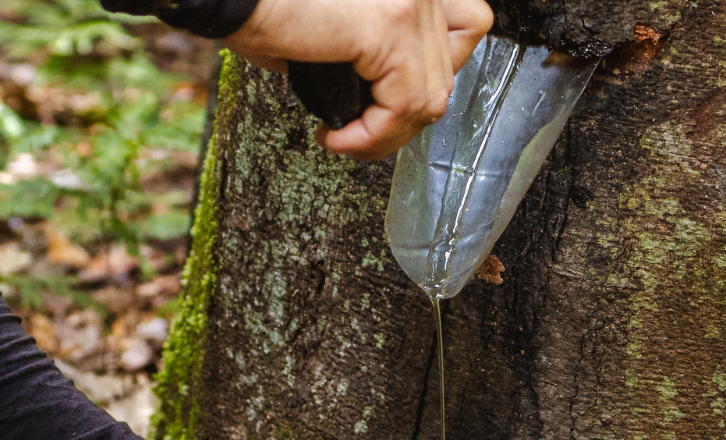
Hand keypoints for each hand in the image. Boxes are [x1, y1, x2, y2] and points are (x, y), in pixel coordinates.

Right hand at [222, 0, 493, 159]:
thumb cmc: (261, 5)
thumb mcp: (335, 32)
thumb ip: (371, 52)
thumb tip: (378, 98)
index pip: (465, 30)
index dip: (426, 77)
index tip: (381, 103)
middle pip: (449, 69)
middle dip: (401, 118)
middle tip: (357, 135)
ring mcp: (412, 1)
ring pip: (430, 97)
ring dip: (385, 136)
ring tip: (345, 141)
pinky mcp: (391, 25)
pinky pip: (403, 106)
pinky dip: (372, 136)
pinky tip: (337, 138)